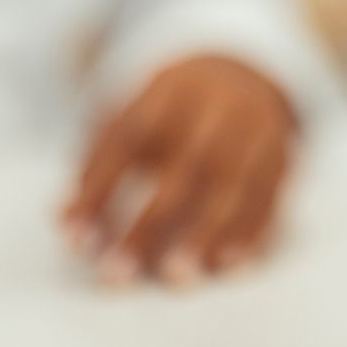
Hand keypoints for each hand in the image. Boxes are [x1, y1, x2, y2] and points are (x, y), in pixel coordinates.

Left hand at [59, 55, 295, 287]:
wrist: (247, 68)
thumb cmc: (172, 107)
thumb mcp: (134, 112)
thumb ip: (98, 162)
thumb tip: (62, 221)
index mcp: (170, 87)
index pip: (129, 136)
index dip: (99, 187)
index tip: (74, 238)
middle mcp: (217, 103)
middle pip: (184, 164)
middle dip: (148, 224)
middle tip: (116, 274)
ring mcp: (257, 127)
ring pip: (233, 182)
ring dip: (204, 234)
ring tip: (176, 278)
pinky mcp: (284, 152)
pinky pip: (272, 194)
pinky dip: (251, 231)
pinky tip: (228, 266)